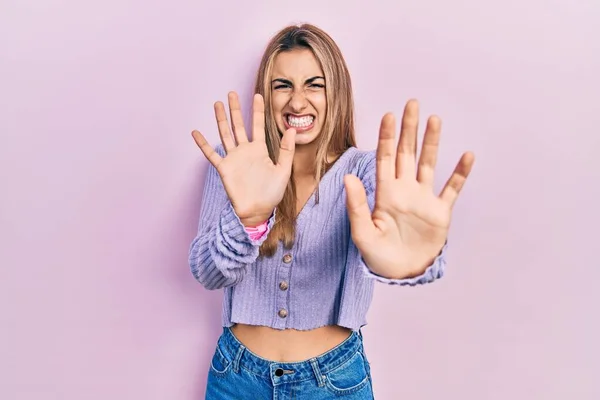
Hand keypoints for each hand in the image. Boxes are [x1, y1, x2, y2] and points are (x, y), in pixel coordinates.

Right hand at [192, 92, 295, 226]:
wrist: (257, 210)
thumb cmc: (272, 193)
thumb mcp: (283, 170)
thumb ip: (287, 150)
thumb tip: (292, 129)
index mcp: (260, 150)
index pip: (258, 126)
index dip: (258, 111)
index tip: (258, 95)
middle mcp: (245, 151)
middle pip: (239, 125)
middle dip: (236, 109)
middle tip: (232, 93)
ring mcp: (233, 158)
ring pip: (225, 134)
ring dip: (221, 119)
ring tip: (217, 104)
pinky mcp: (224, 168)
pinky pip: (211, 154)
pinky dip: (203, 144)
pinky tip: (196, 133)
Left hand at [344, 99, 474, 278]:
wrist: (401, 273)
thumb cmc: (378, 255)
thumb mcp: (363, 233)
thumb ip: (356, 205)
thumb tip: (350, 177)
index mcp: (385, 193)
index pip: (384, 158)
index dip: (386, 137)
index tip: (389, 115)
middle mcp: (405, 190)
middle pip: (407, 153)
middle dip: (408, 129)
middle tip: (412, 104)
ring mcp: (423, 199)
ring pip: (429, 164)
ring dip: (432, 142)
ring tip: (435, 119)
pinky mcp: (440, 212)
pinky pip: (452, 189)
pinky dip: (460, 173)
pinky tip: (467, 155)